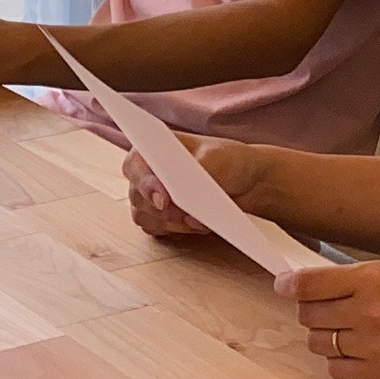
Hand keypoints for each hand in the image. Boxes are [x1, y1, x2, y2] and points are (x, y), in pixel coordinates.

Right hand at [121, 133, 256, 240]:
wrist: (244, 182)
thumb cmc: (230, 161)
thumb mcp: (219, 159)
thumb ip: (197, 170)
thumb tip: (183, 189)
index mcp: (154, 148)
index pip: (134, 164)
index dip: (144, 183)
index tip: (164, 200)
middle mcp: (147, 172)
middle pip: (137, 196)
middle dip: (165, 211)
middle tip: (192, 215)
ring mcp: (150, 196)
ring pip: (145, 217)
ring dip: (173, 223)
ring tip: (200, 220)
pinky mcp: (158, 217)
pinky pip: (155, 230)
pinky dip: (176, 230)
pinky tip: (197, 224)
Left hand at [285, 258, 379, 378]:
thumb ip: (354, 277)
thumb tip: (307, 284)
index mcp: (376, 279)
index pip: (309, 285)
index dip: (289, 285)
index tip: (283, 284)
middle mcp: (372, 313)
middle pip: (309, 315)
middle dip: (310, 309)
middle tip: (322, 306)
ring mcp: (376, 347)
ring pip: (319, 343)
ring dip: (323, 334)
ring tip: (343, 327)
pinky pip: (336, 369)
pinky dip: (338, 359)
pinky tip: (354, 348)